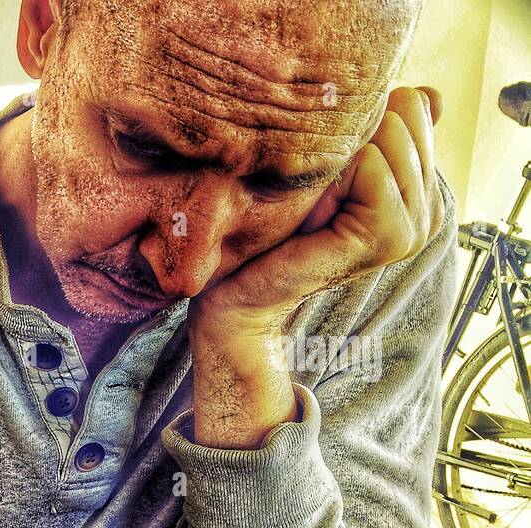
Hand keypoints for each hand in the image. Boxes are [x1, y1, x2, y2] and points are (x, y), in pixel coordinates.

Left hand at [187, 86, 444, 447]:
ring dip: (335, 162)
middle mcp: (430, 209)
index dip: (358, 125)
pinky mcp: (392, 236)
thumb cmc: (273, 227)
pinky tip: (313, 219)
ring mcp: (417, 226)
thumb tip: (430, 94)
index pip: (417, 103)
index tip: (328, 175)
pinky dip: (331, 181)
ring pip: (388, 134)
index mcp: (423, 189)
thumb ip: (377, 131)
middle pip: (405, 113)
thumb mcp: (326, 169)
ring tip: (314, 208)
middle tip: (317, 195)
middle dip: (348, 141)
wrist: (238, 292)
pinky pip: (371, 165)